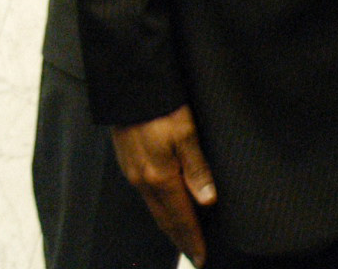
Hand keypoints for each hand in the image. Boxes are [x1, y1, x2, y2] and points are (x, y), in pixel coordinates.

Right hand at [111, 106, 215, 265]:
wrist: (131, 86)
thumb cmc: (163, 106)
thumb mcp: (187, 134)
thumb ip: (198, 168)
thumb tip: (208, 202)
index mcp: (160, 177)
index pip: (180, 218)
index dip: (192, 239)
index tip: (202, 258)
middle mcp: (143, 180)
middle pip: (165, 219)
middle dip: (180, 239)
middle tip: (195, 256)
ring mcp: (133, 172)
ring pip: (155, 208)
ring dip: (170, 226)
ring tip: (184, 238)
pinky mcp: (129, 162)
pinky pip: (147, 195)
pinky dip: (160, 208)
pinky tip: (167, 207)